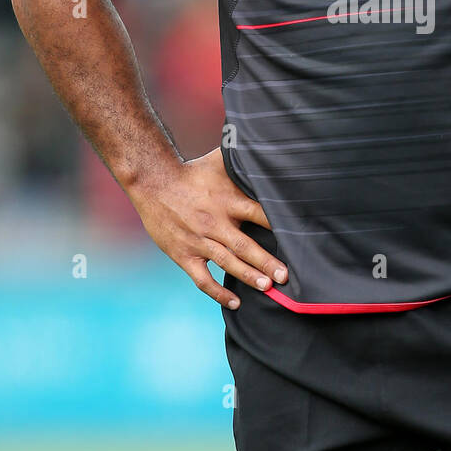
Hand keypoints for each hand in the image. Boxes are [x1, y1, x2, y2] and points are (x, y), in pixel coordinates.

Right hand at [128, 148, 287, 308]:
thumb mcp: (219, 162)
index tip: (297, 239)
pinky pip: (202, 279)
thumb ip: (243, 162)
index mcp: (228, 201)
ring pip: (227, 263)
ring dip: (249, 276)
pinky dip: (218, 292)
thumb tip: (267, 148)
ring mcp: (198, 240)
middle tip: (286, 276)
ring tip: (268, 287)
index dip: (279, 227)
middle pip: (246, 246)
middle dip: (267, 262)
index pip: (259, 215)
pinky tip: (235, 302)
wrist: (153, 182)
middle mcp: (215, 222)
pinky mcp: (184, 254)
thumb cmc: (191, 172)